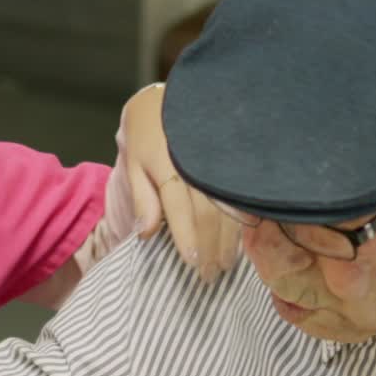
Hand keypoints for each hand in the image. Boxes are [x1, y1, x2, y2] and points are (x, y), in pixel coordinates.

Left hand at [122, 83, 240, 279]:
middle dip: (210, 246)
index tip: (193, 262)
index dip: (187, 235)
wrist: (168, 99)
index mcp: (169, 163)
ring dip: (228, 239)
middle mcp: (197, 163)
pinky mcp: (230, 161)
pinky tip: (239, 242)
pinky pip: (238, 196)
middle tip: (209, 275)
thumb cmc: (147, 138)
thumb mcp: (135, 166)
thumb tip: (146, 234)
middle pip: (209, 211)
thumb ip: (143, 200)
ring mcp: (217, 161)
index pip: (181, 205)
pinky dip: (239, 221)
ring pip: (227, 207)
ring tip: (225, 265)